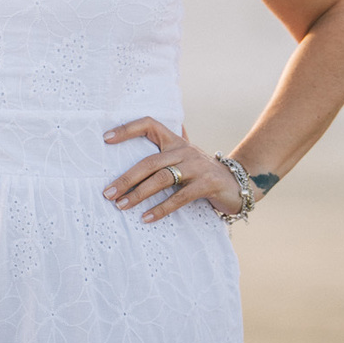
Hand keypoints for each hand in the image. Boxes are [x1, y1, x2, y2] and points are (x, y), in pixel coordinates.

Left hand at [103, 117, 241, 223]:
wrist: (237, 183)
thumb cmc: (202, 171)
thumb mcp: (185, 156)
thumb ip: (167, 147)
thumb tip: (142, 136)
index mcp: (175, 141)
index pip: (149, 124)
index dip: (128, 129)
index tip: (106, 138)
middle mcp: (184, 150)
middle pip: (149, 162)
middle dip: (126, 178)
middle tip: (108, 192)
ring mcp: (196, 167)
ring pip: (161, 179)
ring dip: (138, 194)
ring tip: (121, 206)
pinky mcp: (206, 184)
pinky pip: (179, 198)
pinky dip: (161, 209)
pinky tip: (146, 218)